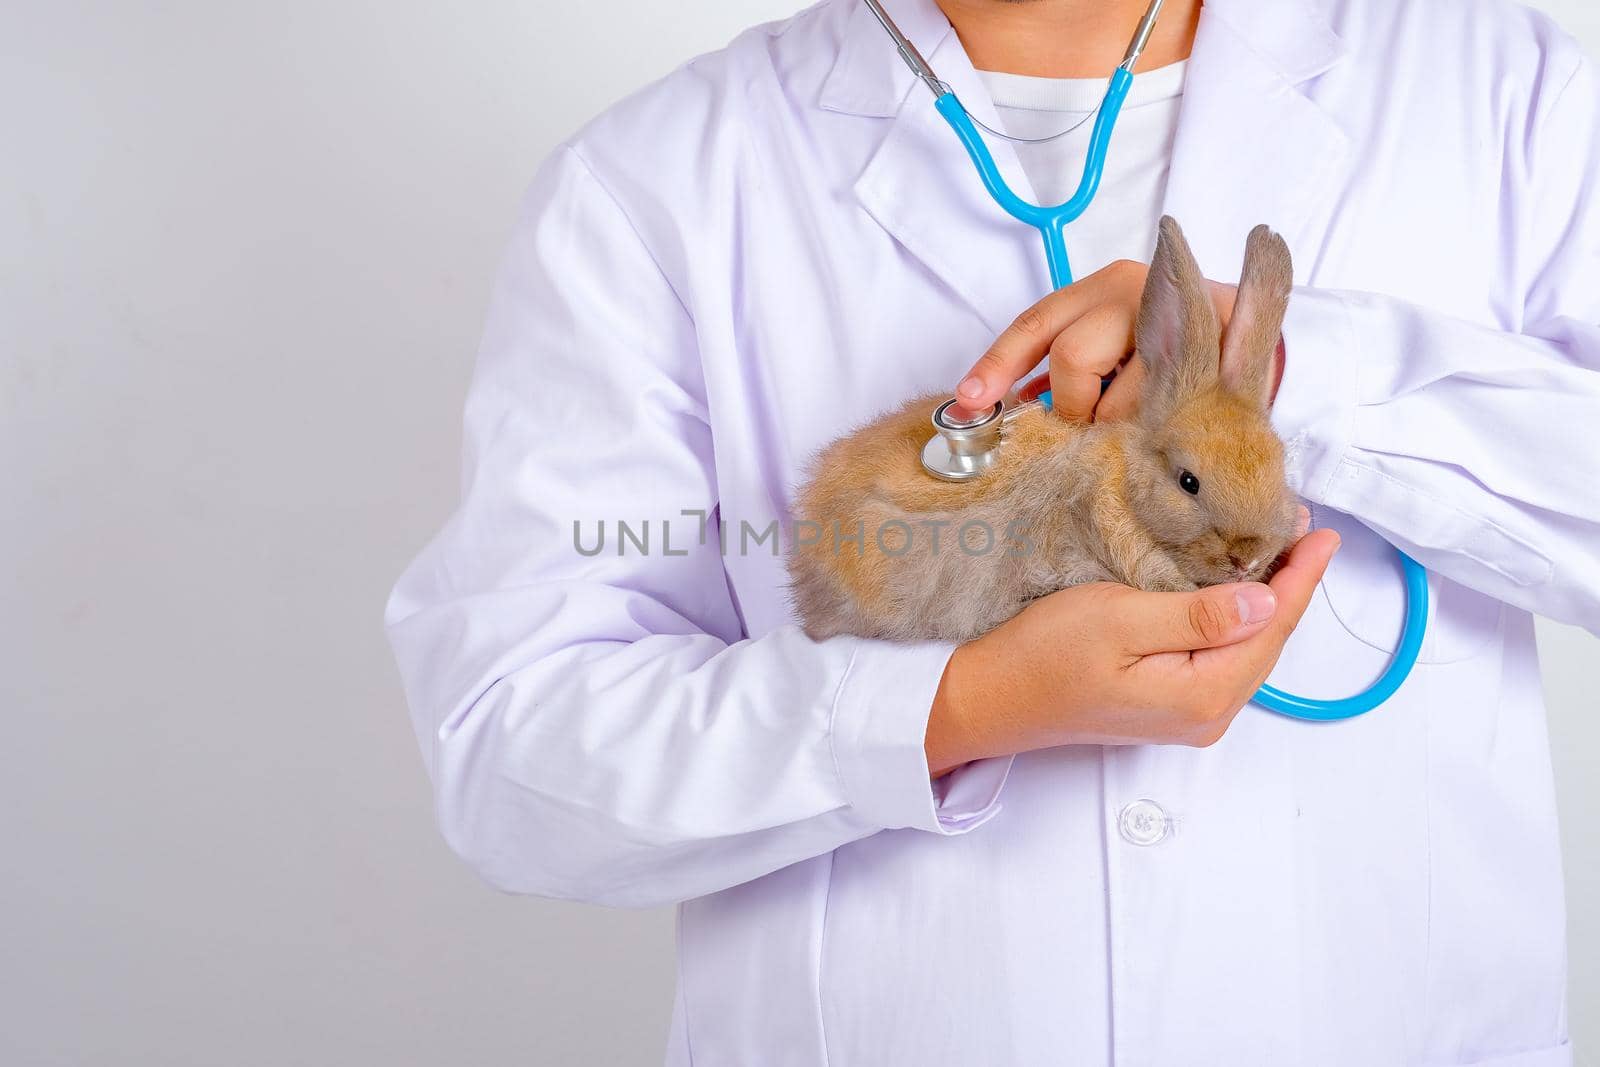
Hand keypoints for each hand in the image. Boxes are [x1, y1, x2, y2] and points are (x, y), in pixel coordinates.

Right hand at [925, 526, 1338, 775]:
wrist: (988, 698)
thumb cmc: (1041, 657)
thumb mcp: (1119, 621)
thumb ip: (1196, 615)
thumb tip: (1265, 600)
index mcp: (1203, 694)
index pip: (1272, 625)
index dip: (1299, 574)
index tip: (1319, 529)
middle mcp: (1206, 714)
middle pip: (1266, 640)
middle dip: (1286, 582)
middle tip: (1296, 524)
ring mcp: (1187, 713)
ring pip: (1244, 646)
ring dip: (1262, 596)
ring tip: (1274, 545)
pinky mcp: (1166, 703)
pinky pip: (1218, 654)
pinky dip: (1232, 615)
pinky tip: (1231, 585)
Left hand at [951, 259, 1247, 423]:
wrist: (1254, 337)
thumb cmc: (1168, 352)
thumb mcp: (1109, 348)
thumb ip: (1063, 373)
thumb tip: (1013, 410)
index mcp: (1098, 288)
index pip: (1033, 324)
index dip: (996, 365)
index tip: (968, 400)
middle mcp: (1133, 289)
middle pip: (1072, 356)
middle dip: (1074, 406)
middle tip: (1092, 424)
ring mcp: (1177, 315)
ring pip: (1118, 392)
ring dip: (1117, 424)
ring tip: (1135, 426)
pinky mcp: (1216, 347)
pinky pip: (1161, 409)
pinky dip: (1150, 433)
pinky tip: (1159, 434)